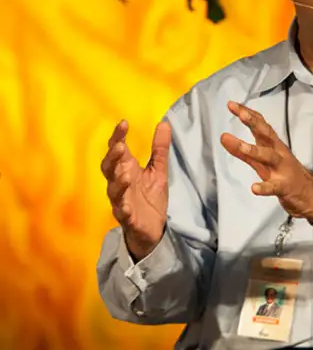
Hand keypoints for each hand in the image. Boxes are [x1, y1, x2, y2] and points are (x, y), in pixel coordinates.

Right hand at [100, 120, 170, 259]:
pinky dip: (123, 209)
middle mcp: (119, 183)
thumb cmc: (150, 197)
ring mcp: (121, 201)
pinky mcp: (127, 218)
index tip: (123, 123)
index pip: (117, 150)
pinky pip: (122, 213)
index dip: (117, 136)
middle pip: (109, 168)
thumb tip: (164, 123)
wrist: (152, 229)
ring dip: (118, 182)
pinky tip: (126, 206)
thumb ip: (160, 149)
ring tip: (126, 174)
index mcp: (126, 169)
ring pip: (113, 190)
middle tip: (121, 146)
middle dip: (113, 157)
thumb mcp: (159, 170)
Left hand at [220, 102, 312, 221]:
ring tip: (242, 147)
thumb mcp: (260, 161)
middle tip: (242, 114)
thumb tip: (223, 137)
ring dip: (256, 151)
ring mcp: (282, 169)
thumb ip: (240, 150)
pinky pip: (274, 186)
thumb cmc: (282, 173)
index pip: (260, 125)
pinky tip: (254, 188)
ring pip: (270, 157)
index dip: (247, 114)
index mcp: (272, 145)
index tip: (232, 105)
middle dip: (255, 124)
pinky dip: (265, 187)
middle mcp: (278, 153)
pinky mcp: (284, 186)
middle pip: (267, 135)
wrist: (308, 195)